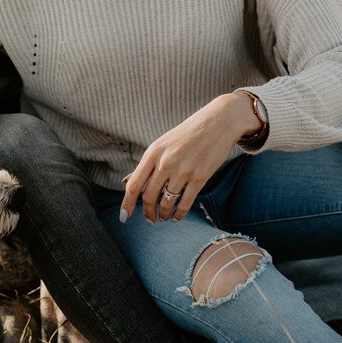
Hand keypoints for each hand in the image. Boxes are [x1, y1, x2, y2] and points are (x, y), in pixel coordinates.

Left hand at [121, 92, 257, 223]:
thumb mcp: (163, 143)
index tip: (124, 217)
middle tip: (150, 220)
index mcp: (153, 153)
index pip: (134, 185)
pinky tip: (177, 216)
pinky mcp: (200, 177)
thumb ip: (151, 163)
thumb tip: (137, 187)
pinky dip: (179, 214)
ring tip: (164, 217)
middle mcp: (165, 163)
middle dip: (148, 213)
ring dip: (163, 214)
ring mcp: (183, 171)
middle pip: (149, 197)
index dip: (127, 204)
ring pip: (167, 202)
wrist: (218, 122)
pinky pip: (185, 203)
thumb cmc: (188, 133)